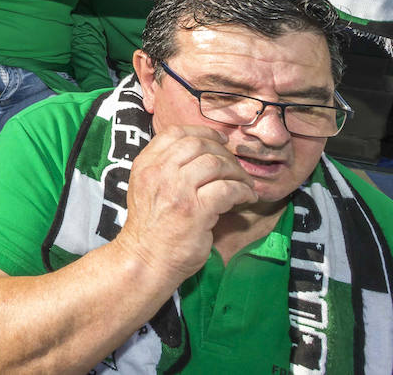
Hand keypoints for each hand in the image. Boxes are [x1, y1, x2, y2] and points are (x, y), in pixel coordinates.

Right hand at [112, 125, 256, 282]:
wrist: (145, 259)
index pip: (175, 133)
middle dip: (223, 153)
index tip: (220, 141)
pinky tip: (246, 199)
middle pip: (198, 144)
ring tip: (244, 184)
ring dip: (236, 172)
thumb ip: (164, 168)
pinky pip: (228, 189)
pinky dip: (243, 191)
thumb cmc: (150, 227)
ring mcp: (177, 191)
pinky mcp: (195, 211)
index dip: (203, 132)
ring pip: (215, 163)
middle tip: (235, 167)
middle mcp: (159, 172)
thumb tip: (201, 154)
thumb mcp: (146, 188)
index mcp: (145, 164)